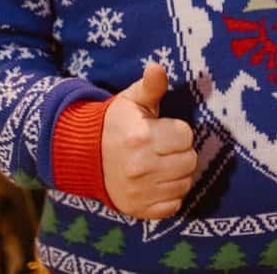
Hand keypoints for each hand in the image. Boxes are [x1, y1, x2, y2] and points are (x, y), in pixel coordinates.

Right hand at [101, 63, 196, 218]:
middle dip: (181, 152)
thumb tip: (157, 67)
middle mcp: (140, 166)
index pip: (186, 135)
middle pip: (190, 160)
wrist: (86, 157)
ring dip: (178, 174)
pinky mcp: (139, 209)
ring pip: (185, 183)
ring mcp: (139, 191)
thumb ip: (151, 86)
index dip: (178, 131)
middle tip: (164, 148)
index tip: (164, 130)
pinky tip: (158, 182)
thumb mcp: (132, 100)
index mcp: (141, 136)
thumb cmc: (117, 123)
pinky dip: (170, 195)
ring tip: (162, 164)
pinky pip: (174, 205)